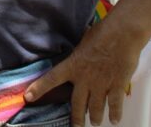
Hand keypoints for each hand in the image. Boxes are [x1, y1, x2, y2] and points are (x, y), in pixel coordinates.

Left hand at [24, 21, 141, 125]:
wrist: (122, 34)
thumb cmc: (102, 33)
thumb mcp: (82, 43)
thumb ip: (78, 56)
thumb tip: (77, 58)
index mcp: (73, 65)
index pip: (51, 78)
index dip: (38, 88)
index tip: (28, 97)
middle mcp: (85, 78)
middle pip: (77, 104)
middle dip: (77, 118)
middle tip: (76, 126)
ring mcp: (101, 84)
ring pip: (96, 107)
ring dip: (95, 117)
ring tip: (95, 122)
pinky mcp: (117, 85)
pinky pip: (115, 104)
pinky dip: (115, 113)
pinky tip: (114, 120)